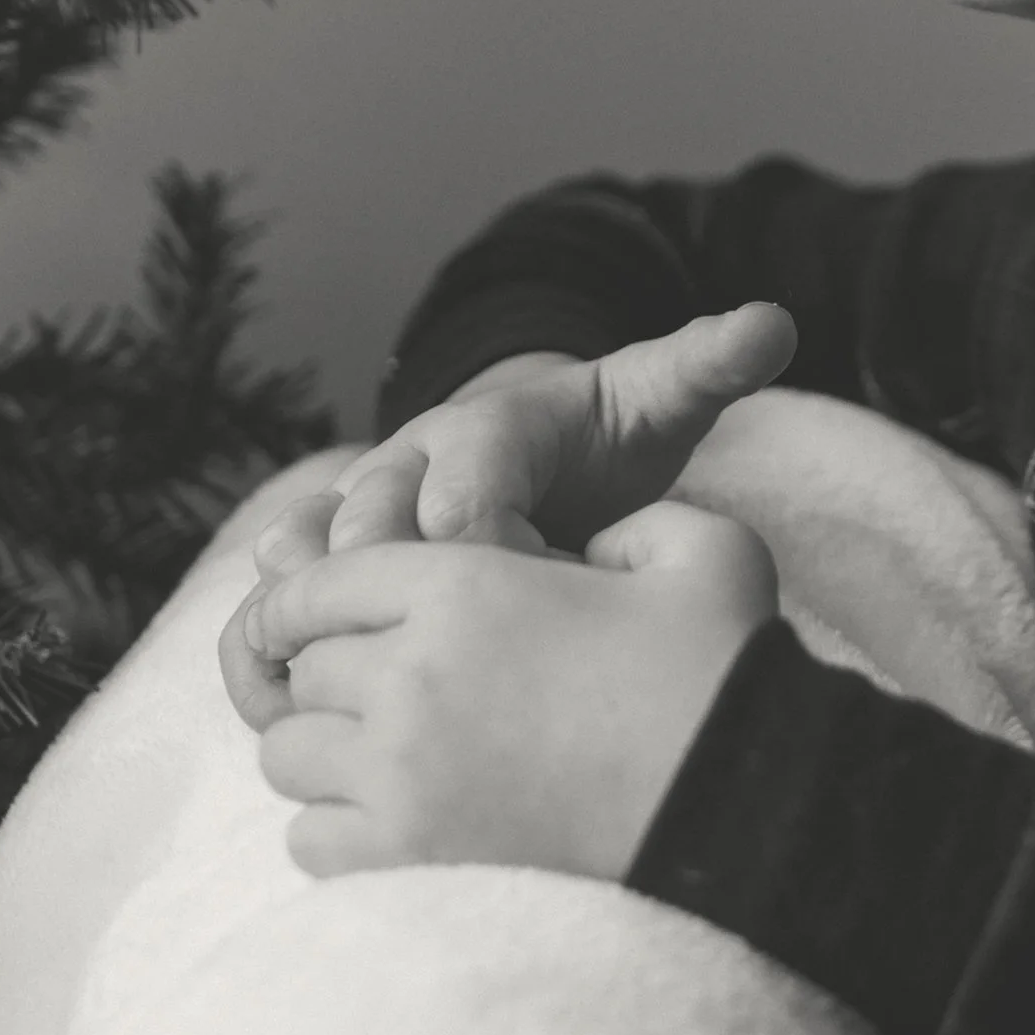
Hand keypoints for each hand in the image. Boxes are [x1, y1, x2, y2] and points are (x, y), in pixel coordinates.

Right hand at [217, 304, 793, 730]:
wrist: (538, 444)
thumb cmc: (605, 437)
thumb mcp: (656, 400)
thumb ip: (707, 366)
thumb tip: (771, 322)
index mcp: (497, 421)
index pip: (478, 473)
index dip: (494, 536)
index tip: (536, 587)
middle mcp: (415, 455)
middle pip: (376, 509)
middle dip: (396, 576)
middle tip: (429, 650)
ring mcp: (361, 504)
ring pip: (305, 546)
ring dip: (303, 606)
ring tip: (310, 688)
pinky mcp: (330, 559)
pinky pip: (272, 596)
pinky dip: (262, 647)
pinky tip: (277, 712)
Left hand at [247, 501, 777, 881]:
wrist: (740, 811)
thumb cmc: (721, 673)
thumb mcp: (702, 550)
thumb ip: (635, 523)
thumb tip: (590, 551)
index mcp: (466, 587)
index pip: (322, 581)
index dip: (312, 595)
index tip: (322, 615)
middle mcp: (414, 677)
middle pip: (307, 669)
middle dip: (337, 670)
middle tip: (390, 684)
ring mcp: (402, 778)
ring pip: (290, 756)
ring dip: (328, 748)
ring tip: (387, 752)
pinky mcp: (410, 862)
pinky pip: (309, 841)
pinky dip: (334, 827)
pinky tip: (395, 815)